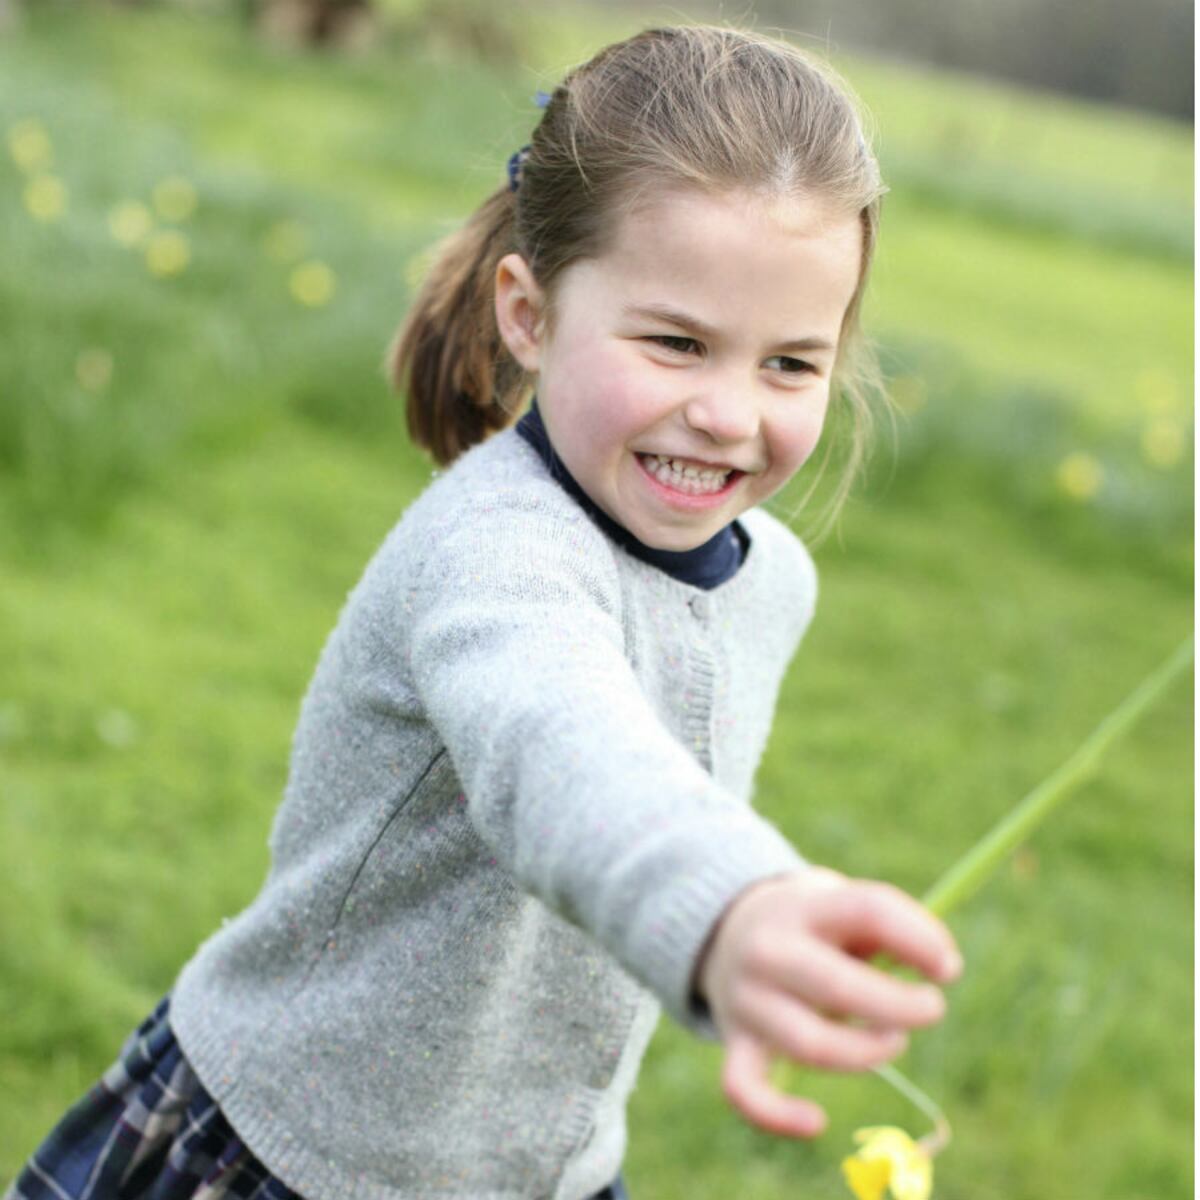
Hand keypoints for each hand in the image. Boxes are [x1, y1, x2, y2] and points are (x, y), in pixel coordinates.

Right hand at [695, 866, 962, 1137]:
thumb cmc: (814, 924)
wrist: (728, 930)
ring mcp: (747, 998)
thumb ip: (891, 926)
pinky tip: (816, 1120)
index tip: (948, 968)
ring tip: (893, 1040)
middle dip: (899, 1006)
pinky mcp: (735, 1042)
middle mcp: (768, 949)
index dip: (919, 940)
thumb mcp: (843, 904)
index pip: (867, 910)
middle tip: (932, 1008)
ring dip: (866, 1053)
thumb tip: (943, 966)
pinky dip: (777, 1115)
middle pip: (837, 985)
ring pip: (810, 1045)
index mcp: (804, 906)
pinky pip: (744, 1089)